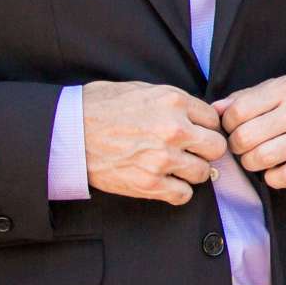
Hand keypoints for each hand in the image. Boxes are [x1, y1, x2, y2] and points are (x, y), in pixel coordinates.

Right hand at [81, 81, 227, 204]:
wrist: (69, 132)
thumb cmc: (100, 107)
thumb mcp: (141, 89)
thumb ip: (173, 102)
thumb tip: (197, 114)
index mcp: (174, 101)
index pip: (214, 119)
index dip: (206, 127)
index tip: (196, 132)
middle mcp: (174, 129)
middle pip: (217, 147)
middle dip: (207, 150)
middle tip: (193, 151)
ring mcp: (163, 158)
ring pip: (203, 173)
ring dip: (192, 171)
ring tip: (176, 167)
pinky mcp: (149, 183)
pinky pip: (183, 195)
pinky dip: (178, 191)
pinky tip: (167, 182)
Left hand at [220, 76, 285, 189]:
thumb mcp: (283, 88)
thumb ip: (247, 97)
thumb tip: (214, 110)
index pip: (236, 112)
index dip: (226, 124)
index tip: (233, 128)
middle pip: (244, 138)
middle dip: (237, 146)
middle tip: (243, 145)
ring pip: (260, 159)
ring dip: (251, 163)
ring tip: (257, 157)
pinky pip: (282, 178)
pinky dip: (272, 177)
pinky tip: (276, 168)